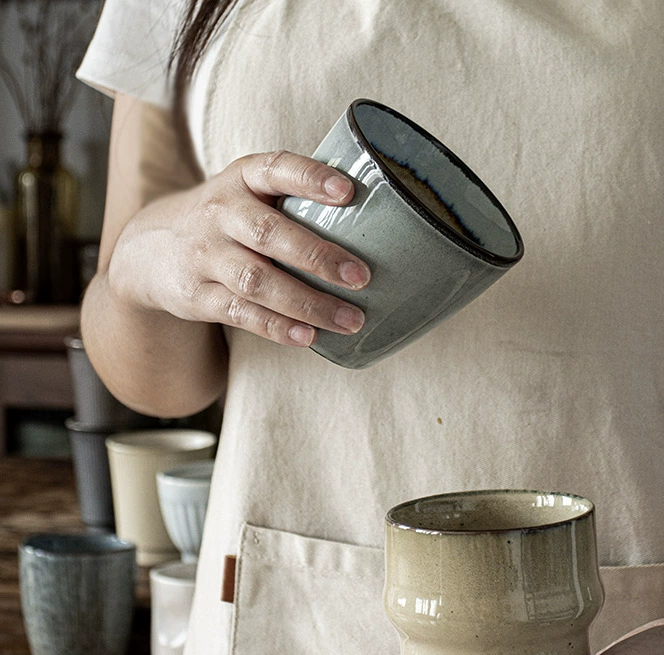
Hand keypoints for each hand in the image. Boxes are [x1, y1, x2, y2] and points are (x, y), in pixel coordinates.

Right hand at [110, 150, 370, 347]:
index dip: (311, 178)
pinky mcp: (198, 295)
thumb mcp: (246, 194)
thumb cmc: (225, 221)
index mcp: (241, 179)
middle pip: (268, 233)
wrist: (147, 251)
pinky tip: (309, 336)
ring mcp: (206, 256)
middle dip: (317, 256)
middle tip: (361, 276)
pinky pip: (241, 313)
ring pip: (258, 281)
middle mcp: (220, 213)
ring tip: (350, 320)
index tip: (348, 191)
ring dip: (308, 303)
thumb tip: (376, 225)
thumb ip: (292, 202)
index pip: (276, 169)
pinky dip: (277, 327)